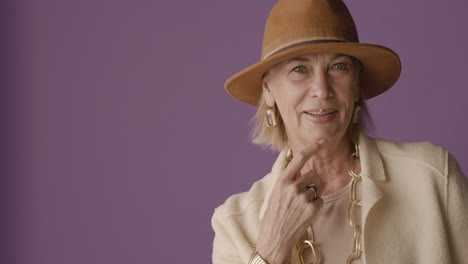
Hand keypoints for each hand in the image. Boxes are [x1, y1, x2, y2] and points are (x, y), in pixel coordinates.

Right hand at [256, 140, 325, 263]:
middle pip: (312, 174)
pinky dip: (315, 206)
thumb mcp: (276, 193)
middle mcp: (293, 187)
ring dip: (311, 195)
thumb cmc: (274, 214)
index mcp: (282, 180)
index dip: (312, 148)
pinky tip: (304, 213)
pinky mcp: (312, 208)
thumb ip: (289, 180)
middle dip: (309, 182)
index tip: (322, 140)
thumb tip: (303, 170)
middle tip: (298, 196)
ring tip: (298, 207)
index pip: (300, 158)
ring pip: (316, 188)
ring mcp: (303, 198)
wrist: (275, 237)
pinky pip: (320, 200)